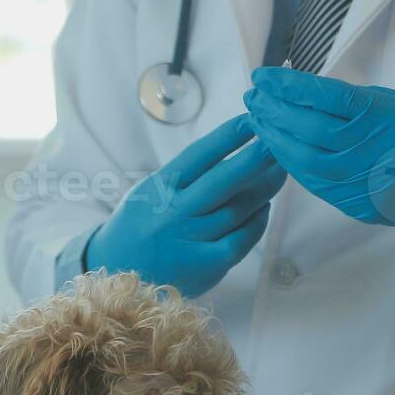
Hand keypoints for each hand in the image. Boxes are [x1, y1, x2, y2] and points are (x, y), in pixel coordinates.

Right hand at [85, 114, 286, 297]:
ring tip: (280, 171)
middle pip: (222, 183)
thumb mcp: (150, 192)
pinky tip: (263, 209)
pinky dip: (256, 222)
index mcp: (159, 188)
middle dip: (255, 160)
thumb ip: (185, 177)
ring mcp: (189, 241)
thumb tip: (235, 153)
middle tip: (280, 142)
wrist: (115, 273)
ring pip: (237, 210)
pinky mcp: (204, 267)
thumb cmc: (142, 226)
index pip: (198, 157)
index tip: (251, 120)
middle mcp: (173, 213)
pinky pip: (240, 240)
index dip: (227, 137)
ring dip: (264, 189)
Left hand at [244, 67, 394, 226]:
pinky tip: (276, 146)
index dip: (289, 87)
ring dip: (275, 139)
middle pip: (311, 130)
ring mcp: (368, 183)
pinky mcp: (358, 205)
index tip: (263, 77)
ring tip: (257, 119)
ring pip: (306, 161)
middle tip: (252, 97)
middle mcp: (379, 152)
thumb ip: (345, 103)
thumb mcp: (389, 102)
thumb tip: (293, 95)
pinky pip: (314, 183)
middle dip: (274, 112)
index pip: (328, 98)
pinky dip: (291, 163)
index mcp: (389, 117)